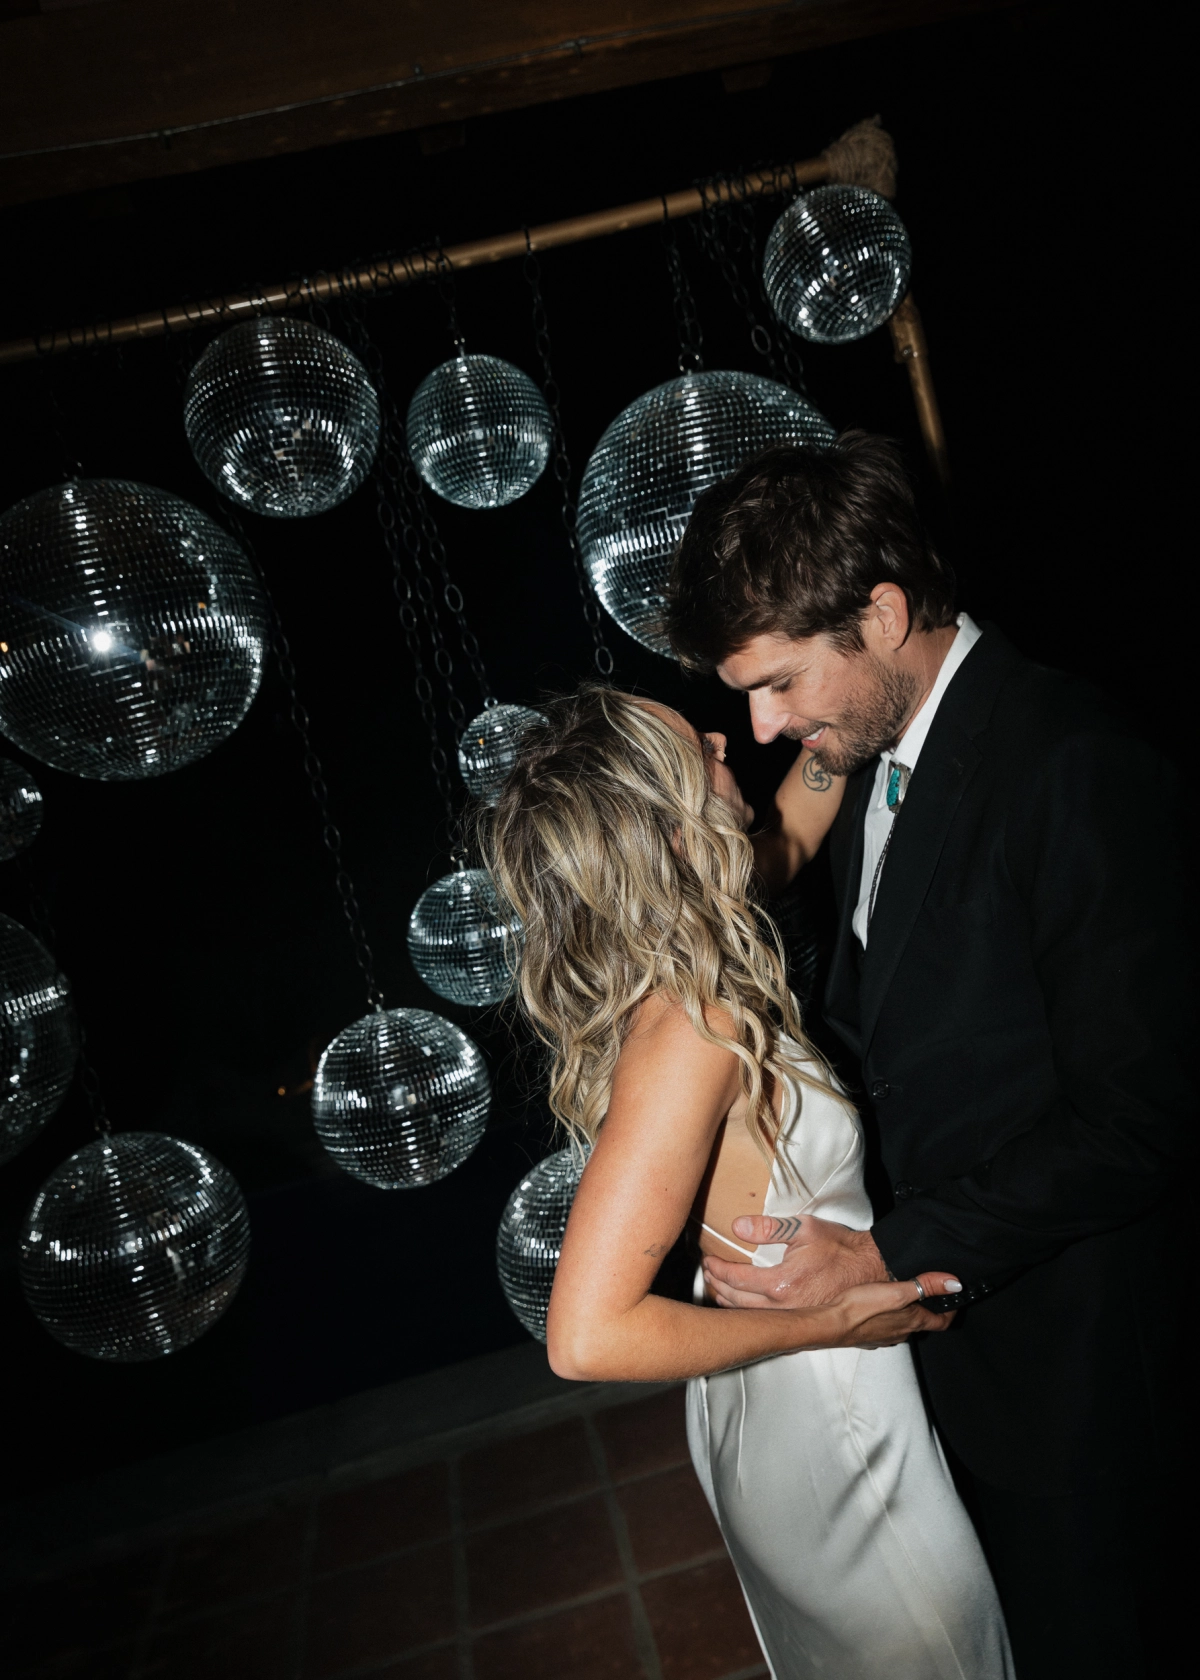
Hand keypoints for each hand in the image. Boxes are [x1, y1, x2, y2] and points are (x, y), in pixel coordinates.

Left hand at [702, 1213, 957, 1334]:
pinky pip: (767, 1322)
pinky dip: (748, 1314)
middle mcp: (784, 1308)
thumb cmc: (841, 1248)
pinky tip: (743, 1306)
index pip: (736, 1279)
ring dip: (729, 1304)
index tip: (707, 1260)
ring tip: (717, 1289)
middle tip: (706, 1274)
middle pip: (736, 1304)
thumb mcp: (805, 1228)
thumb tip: (738, 1226)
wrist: (873, 1270)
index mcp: (782, 1285)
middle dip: (716, 1288)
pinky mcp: (803, 1323)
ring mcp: (794, 1319)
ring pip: (750, 1317)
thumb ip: (769, 1228)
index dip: (717, 1268)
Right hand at [819, 1272, 962, 1348]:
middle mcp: (901, 1333)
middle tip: (930, 1293)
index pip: (942, 1322)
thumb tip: (954, 1284)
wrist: (831, 1323)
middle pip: (923, 1323)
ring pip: (904, 1326)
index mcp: (912, 1322)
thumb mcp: (897, 1291)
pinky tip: (879, 1309)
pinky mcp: (869, 1337)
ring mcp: (885, 1337)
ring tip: (904, 1297)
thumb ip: (926, 1286)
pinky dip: (889, 1318)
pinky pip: (886, 1328)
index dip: (952, 1311)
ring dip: (908, 1314)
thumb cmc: (861, 1307)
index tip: (956, 1300)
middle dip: (929, 1309)